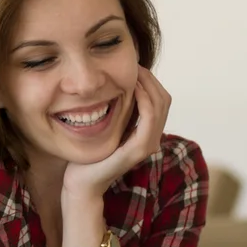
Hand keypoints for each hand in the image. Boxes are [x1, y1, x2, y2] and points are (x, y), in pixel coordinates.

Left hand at [61, 68, 171, 207]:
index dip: (151, 80)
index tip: (135, 66)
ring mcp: (148, 145)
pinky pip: (149, 118)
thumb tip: (120, 84)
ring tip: (134, 73)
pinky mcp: (139, 150)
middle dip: (151, 79)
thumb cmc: (90, 154)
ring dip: (149, 85)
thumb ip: (119, 111)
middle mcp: (153, 139)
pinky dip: (145, 99)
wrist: (81, 181)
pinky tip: (133, 88)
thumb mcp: (108, 126)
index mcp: (147, 133)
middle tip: (135, 65)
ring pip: (160, 105)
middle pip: (164, 99)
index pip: (161, 99)